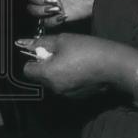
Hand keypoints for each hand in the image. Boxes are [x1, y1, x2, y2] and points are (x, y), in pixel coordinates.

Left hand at [19, 33, 134, 94]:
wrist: (114, 65)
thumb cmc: (87, 49)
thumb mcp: (62, 40)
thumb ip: (41, 43)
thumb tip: (23, 43)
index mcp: (47, 75)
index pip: (27, 70)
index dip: (33, 59)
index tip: (44, 51)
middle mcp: (54, 88)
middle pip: (40, 77)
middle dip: (46, 65)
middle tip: (60, 52)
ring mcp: (67, 95)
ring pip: (53, 82)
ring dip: (57, 72)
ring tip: (72, 59)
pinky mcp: (78, 97)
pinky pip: (65, 86)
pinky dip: (68, 78)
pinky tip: (81, 68)